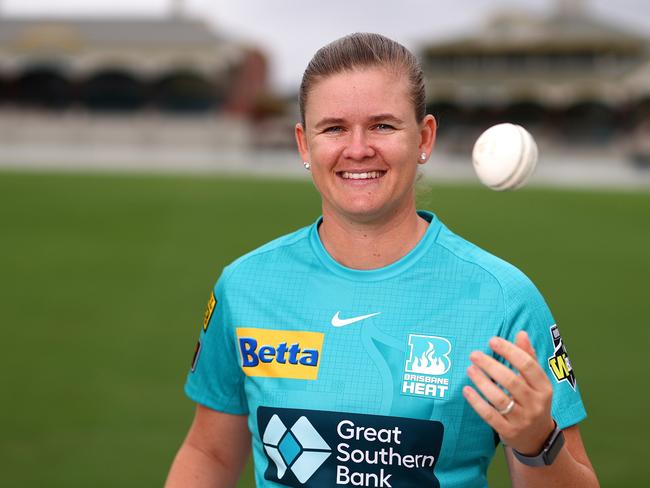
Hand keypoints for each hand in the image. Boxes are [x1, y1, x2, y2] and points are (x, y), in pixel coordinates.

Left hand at [463, 331, 554, 454]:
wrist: (538, 438)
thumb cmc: (533, 401)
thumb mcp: (537, 382)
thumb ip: (529, 357)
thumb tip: (521, 333)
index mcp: (544, 388)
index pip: (528, 365)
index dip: (510, 351)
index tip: (492, 340)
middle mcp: (535, 404)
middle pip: (511, 381)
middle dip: (491, 365)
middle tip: (474, 354)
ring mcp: (522, 419)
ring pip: (499, 399)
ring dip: (482, 382)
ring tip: (469, 369)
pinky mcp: (509, 431)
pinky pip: (490, 415)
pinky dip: (477, 402)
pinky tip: (466, 390)